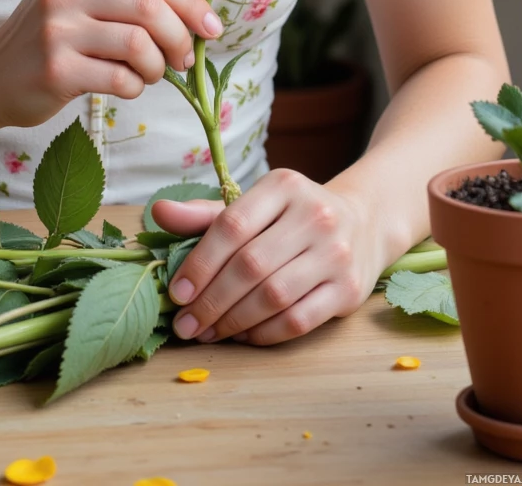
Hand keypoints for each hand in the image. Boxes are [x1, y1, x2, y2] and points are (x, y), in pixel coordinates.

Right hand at [0, 0, 223, 129]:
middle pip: (150, 5)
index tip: (211, 28)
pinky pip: (120, 78)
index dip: (190, 0)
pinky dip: (135, 87)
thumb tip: (197, 17)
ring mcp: (57, 27)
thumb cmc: (50, 38)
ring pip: (139, 42)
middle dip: (180, 37)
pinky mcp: (55, 68)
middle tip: (183, 60)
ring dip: (157, 66)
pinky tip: (125, 87)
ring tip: (149, 74)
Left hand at [151, 168, 380, 346]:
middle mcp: (314, 215)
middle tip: (185, 324)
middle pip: (250, 265)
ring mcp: (336, 253)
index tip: (176, 293)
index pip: (231, 225)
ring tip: (207, 333)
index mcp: (283, 185)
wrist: (363, 224)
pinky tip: (242, 336)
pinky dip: (264, 333)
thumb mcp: (255, 204)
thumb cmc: (292, 217)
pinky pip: (298, 320)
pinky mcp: (349, 290)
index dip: (199, 263)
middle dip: (211, 300)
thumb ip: (206, 215)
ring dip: (233, 321)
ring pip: (273, 296)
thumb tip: (158, 213)